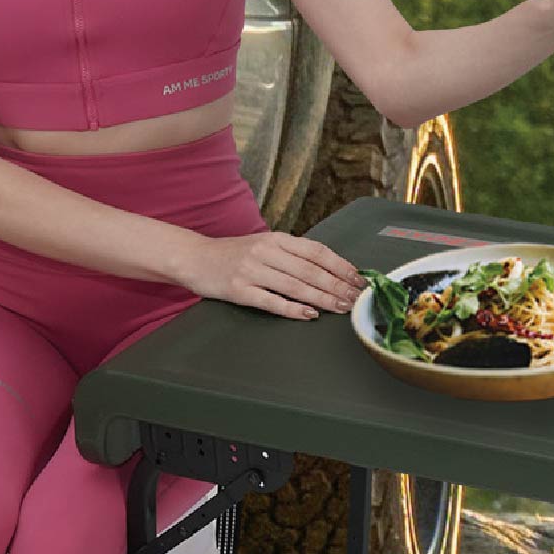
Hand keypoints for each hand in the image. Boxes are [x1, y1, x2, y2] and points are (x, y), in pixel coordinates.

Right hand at [196, 227, 364, 321]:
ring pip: (296, 286)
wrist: (195, 257)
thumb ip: (291, 254)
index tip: (358, 278)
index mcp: (275, 239)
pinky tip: (309, 315)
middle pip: (310, 270)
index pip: (316, 251)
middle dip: (337, 286)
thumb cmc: (233, 253)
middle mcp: (266, 252)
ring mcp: (252, 271)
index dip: (340, 265)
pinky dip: (293, 309)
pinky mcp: (240, 290)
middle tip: (355, 298)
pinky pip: (272, 301)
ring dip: (322, 299)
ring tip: (340, 308)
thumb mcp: (263, 244)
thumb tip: (327, 270)